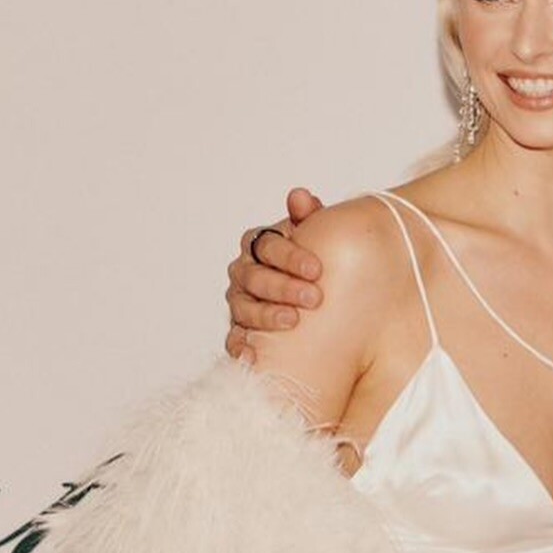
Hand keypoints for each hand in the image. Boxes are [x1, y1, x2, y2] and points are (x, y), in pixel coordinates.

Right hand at [224, 188, 325, 359]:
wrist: (318, 291)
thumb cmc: (314, 260)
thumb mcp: (316, 236)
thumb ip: (308, 216)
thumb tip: (300, 196)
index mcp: (261, 243)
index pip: (269, 245)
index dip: (291, 256)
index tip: (317, 269)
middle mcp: (245, 270)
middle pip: (255, 277)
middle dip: (284, 287)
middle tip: (314, 298)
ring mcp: (239, 301)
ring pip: (243, 307)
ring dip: (266, 315)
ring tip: (293, 322)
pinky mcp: (239, 329)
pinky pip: (234, 338)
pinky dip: (240, 347)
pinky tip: (252, 356)